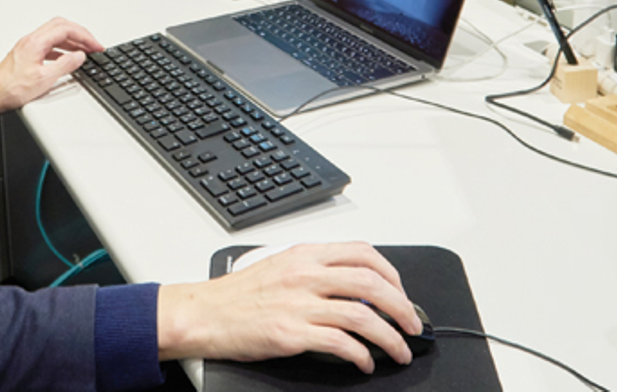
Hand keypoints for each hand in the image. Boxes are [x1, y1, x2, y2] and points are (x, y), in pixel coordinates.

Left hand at [0, 18, 102, 122]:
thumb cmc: (10, 90)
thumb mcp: (44, 80)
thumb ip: (65, 65)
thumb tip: (79, 56)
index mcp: (36, 43)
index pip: (65, 29)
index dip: (84, 36)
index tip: (96, 46)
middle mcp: (31, 40)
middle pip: (61, 26)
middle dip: (80, 34)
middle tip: (93, 45)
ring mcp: (28, 46)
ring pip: (55, 34)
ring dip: (72, 41)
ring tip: (85, 52)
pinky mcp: (26, 55)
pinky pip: (49, 45)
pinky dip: (62, 48)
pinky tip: (67, 59)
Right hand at [157, 242, 422, 373]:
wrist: (203, 314)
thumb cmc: (237, 294)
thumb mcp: (280, 267)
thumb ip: (316, 271)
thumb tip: (354, 287)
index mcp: (305, 255)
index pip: (363, 253)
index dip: (392, 275)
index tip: (400, 293)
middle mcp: (305, 275)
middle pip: (371, 284)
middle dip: (402, 307)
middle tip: (412, 326)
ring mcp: (299, 304)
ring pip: (362, 315)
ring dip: (389, 337)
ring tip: (398, 351)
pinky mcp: (291, 334)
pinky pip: (340, 343)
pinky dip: (360, 355)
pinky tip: (364, 363)